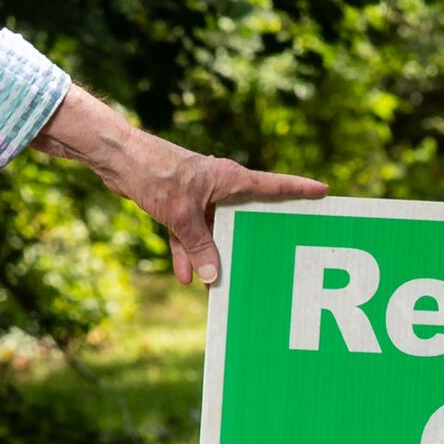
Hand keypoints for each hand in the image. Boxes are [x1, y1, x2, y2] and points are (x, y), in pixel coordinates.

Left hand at [33, 86, 326, 284]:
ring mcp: (199, 194)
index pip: (274, 185)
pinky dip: (186, 251)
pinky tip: (184, 276)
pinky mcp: (179, 203)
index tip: (324, 192)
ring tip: (217, 283)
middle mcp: (219, 184)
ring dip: (212, 253)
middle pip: (245, 215)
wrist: (118, 160)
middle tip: (272, 255)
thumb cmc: (156, 175)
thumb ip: (199, 247)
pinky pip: (190, 232)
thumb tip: (215, 278)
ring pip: (213, 229)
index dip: (299, 190)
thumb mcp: (181, 216)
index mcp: (230, 179)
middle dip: (251, 238)